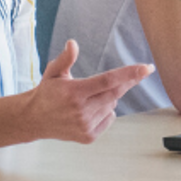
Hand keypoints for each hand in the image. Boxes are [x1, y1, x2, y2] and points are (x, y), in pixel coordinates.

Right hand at [25, 40, 154, 143]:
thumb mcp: (53, 72)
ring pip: (112, 105)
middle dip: (126, 82)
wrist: (33, 120)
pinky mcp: (88, 137)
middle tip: (134, 73)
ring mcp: (85, 125)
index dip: (129, 73)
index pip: (108, 80)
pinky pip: (109, 118)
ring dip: (108, 98)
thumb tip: (73, 43)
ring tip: (89, 97)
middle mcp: (80, 110)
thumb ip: (65, 58)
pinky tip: (89, 110)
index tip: (147, 68)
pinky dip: (105, 111)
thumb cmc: (46, 93)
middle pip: (115, 93)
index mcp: (74, 92)